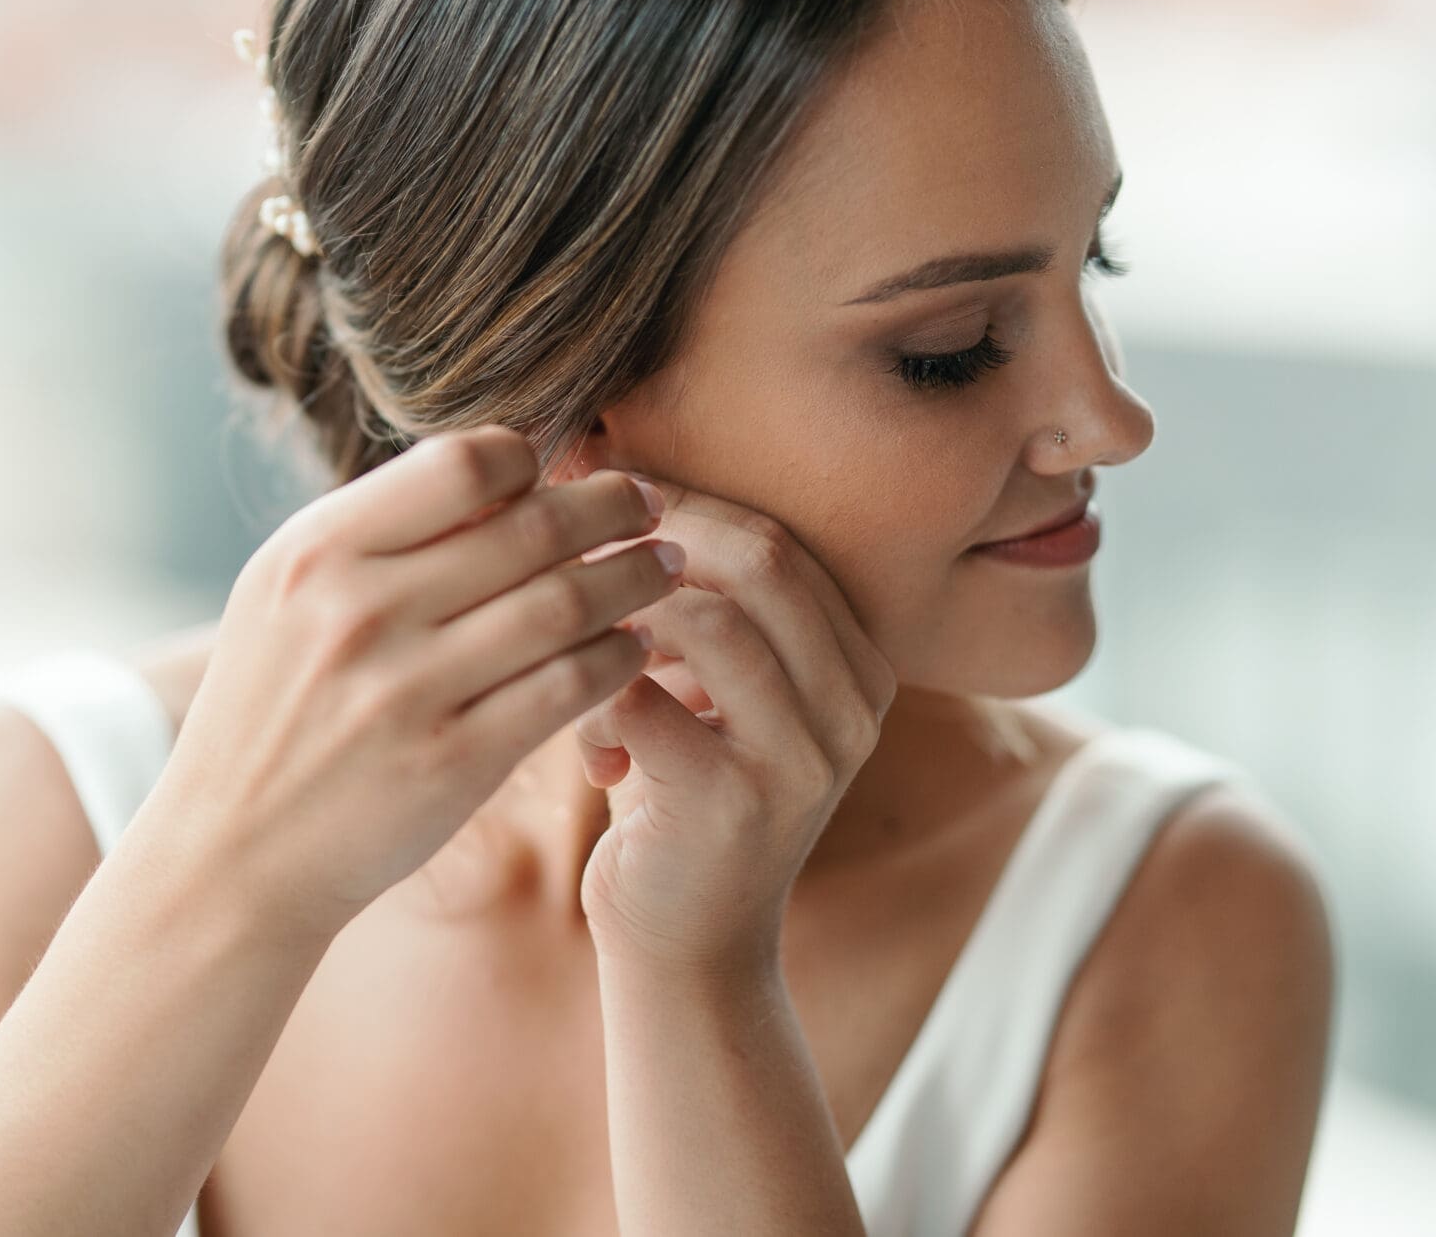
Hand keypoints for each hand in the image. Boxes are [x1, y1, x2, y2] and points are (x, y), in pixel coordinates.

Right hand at [159, 425, 685, 940]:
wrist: (232, 857)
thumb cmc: (275, 709)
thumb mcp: (289, 597)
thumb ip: (381, 534)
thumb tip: (506, 470)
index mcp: (316, 552)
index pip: (463, 462)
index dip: (534, 462)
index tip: (569, 472)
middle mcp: (359, 612)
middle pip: (531, 527)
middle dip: (613, 508)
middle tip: (653, 506)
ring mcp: (407, 691)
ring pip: (565, 605)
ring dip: (635, 579)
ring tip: (666, 568)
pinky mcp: (453, 765)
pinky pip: (569, 689)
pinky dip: (619, 658)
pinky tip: (637, 647)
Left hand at [572, 476, 898, 976]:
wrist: (691, 951)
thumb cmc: (681, 800)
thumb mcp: (712, 696)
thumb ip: (699, 610)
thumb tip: (611, 483)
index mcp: (859, 669)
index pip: (781, 542)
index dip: (688, 506)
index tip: (606, 501)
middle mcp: (854, 708)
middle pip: (761, 561)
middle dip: (657, 538)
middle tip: (576, 548)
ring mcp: (806, 758)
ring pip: (709, 619)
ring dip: (620, 617)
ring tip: (578, 649)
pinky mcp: (737, 804)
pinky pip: (645, 697)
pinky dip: (596, 698)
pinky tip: (592, 747)